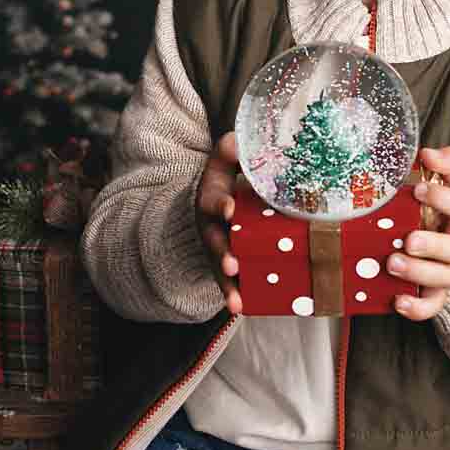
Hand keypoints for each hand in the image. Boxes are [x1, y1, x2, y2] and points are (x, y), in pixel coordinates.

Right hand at [195, 131, 243, 315]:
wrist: (210, 204)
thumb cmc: (225, 181)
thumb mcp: (223, 163)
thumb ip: (230, 152)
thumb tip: (237, 142)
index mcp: (210, 197)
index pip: (213, 199)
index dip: (221, 204)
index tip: (231, 209)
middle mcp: (209, 225)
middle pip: (213, 240)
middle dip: (221, 252)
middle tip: (231, 263)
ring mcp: (215, 247)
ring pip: (218, 265)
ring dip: (226, 282)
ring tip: (236, 299)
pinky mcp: (225, 264)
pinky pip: (227, 281)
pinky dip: (232, 294)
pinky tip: (240, 307)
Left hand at [390, 145, 449, 321]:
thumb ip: (448, 163)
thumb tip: (427, 153)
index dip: (444, 198)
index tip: (419, 189)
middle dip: (432, 245)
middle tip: (408, 240)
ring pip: (443, 278)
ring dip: (418, 273)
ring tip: (393, 263)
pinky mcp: (442, 291)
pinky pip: (433, 305)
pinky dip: (417, 308)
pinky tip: (398, 301)